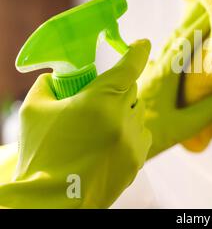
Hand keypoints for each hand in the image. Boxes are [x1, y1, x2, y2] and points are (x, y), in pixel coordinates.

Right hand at [0, 40, 150, 208]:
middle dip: (116, 91)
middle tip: (95, 101)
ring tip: (99, 129)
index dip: (138, 52)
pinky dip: (128, 133)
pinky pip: (140, 135)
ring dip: (123, 113)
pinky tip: (108, 144)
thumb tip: (55, 78)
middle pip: (130, 90)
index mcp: (101, 100)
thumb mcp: (35, 111)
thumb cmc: (41, 154)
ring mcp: (133, 141)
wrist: (50, 201)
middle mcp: (124, 118)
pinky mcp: (138, 160)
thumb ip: (48, 86)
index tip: (142, 44)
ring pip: (136, 113)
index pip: (130, 66)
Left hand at [137, 3, 211, 158]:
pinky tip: (176, 56)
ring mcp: (146, 76)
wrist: (111, 145)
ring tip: (196, 26)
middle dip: (192, 24)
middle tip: (206, 9)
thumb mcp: (180, 127)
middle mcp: (152, 69)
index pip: (185, 43)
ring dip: (183, 37)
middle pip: (175, 40)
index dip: (200, 26)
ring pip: (167, 49)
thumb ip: (206, 112)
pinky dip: (175, 51)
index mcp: (163, 75)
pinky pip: (161, 60)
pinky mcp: (142, 84)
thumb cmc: (146, 135)